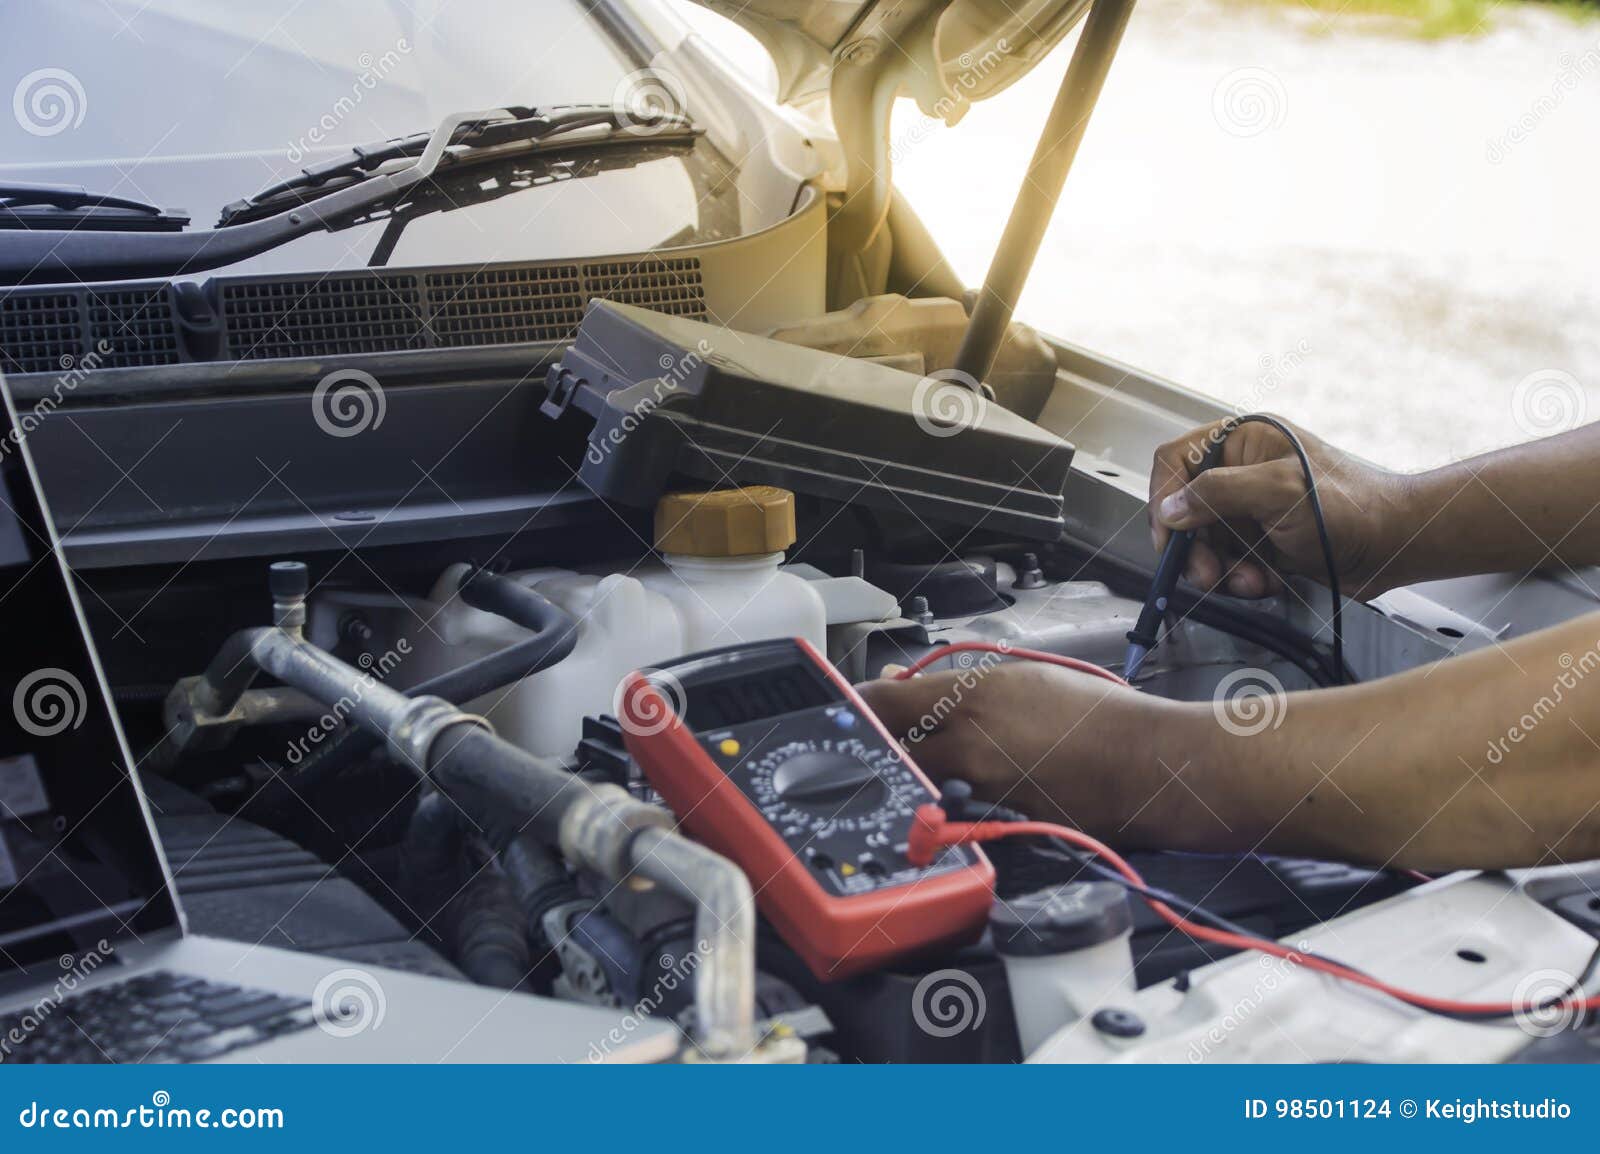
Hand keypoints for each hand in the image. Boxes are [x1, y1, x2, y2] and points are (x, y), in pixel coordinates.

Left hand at [857, 662, 1163, 833]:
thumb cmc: (1091, 714)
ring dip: (911, 773)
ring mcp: (978, 789)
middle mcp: (965, 745)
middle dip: (877, 746)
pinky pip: (950, 810)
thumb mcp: (1019, 677)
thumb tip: (900, 684)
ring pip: (915, 782)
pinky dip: (944, 800)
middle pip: (885, 751)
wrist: (1143, 764)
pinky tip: (962, 789)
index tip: (850, 709)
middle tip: (877, 739)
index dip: (856, 706)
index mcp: (970, 697)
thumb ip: (953, 684)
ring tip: (932, 761)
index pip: (880, 703)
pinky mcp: (993, 823)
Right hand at [1149, 416, 1414, 597]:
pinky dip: (1238, 578)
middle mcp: (1240, 471)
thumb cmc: (1353, 508)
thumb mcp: (1279, 492)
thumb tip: (1171, 509)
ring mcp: (1249, 507)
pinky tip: (1264, 581)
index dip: (1164, 498)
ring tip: (1249, 581)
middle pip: (1184, 509)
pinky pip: (1226, 562)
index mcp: (1243, 441)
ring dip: (1219, 570)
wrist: (1395, 546)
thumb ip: (1217, 494)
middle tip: (1207, 574)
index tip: (1169, 536)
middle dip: (1194, 548)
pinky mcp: (1259, 539)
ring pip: (1202, 543)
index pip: (1175, 461)